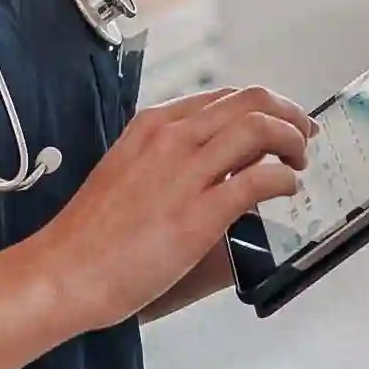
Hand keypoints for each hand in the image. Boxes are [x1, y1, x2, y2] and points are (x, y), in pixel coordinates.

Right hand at [31, 86, 314, 332]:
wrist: (65, 270)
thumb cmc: (90, 235)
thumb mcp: (125, 173)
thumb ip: (164, 161)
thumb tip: (207, 163)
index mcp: (151, 127)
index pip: (223, 98)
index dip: (262, 108)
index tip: (279, 124)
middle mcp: (171, 139)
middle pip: (251, 101)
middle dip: (288, 115)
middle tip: (303, 137)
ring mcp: (186, 173)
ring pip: (261, 129)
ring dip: (292, 141)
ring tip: (299, 163)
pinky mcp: (200, 213)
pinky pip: (260, 179)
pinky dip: (285, 178)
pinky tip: (287, 190)